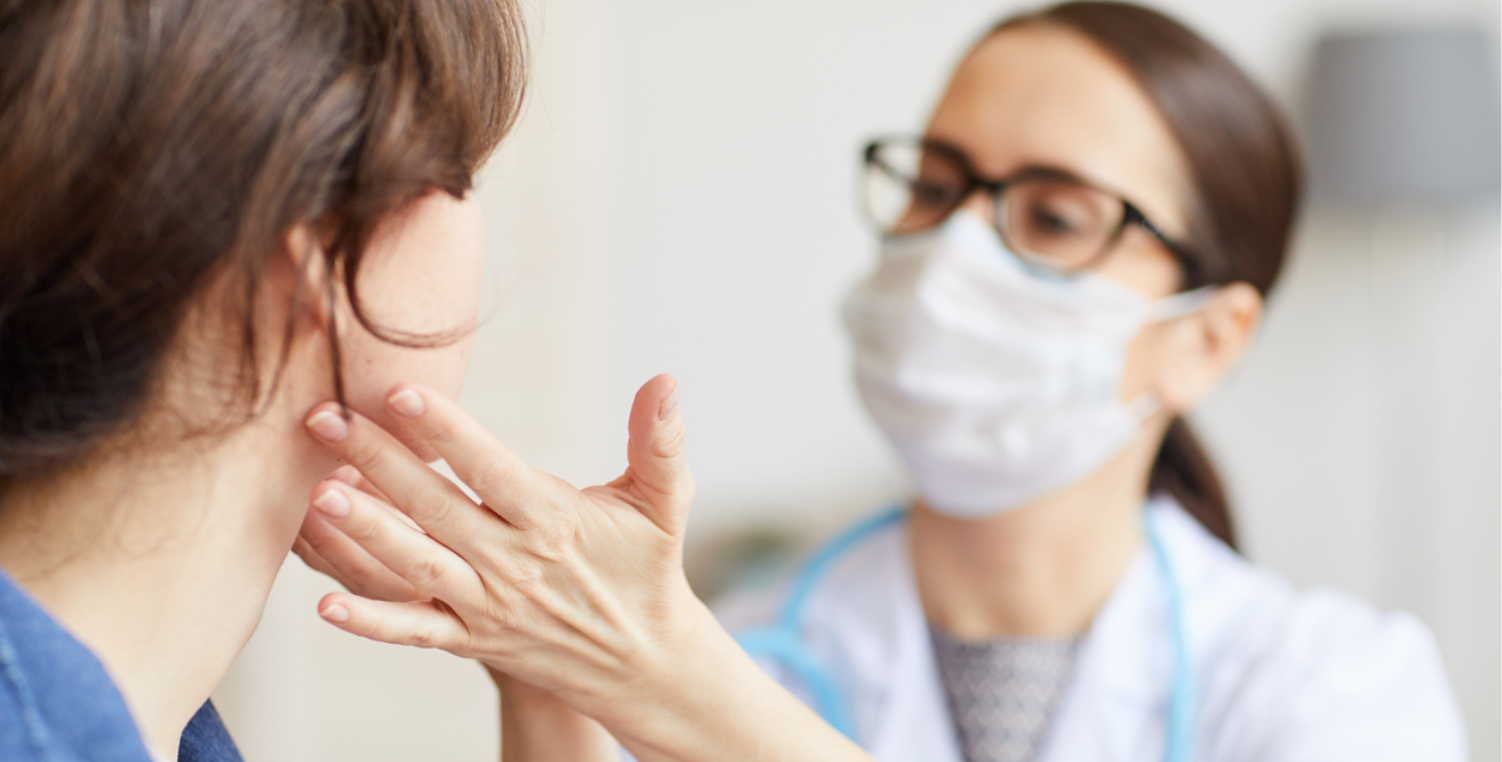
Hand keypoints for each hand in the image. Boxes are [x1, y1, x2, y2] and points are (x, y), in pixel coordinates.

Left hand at [299, 374, 704, 732]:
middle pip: (436, 507)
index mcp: (553, 520)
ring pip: (415, 565)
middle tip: (324, 417)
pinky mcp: (472, 640)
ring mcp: (488, 605)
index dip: (446, 432)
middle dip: (376, 460)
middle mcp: (514, 563)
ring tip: (317, 494)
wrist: (644, 660)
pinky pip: (415, 631)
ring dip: (365, 531)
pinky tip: (325, 604)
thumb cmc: (646, 566)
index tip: (402, 391)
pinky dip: (371, 621)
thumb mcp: (664, 501)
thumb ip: (658, 441)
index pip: (490, 469)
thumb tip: (666, 379)